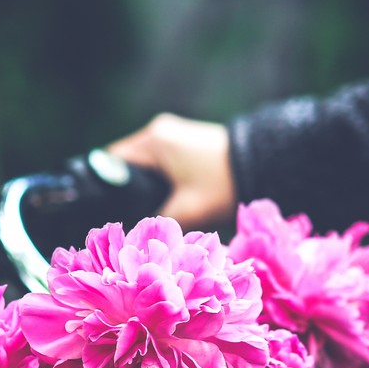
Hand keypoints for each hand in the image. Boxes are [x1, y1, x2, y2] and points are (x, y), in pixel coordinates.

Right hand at [105, 114, 235, 228]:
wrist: (266, 164)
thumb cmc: (225, 185)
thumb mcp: (189, 210)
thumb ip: (159, 223)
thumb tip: (136, 236)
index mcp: (153, 141)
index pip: (110, 163)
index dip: (104, 189)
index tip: (101, 213)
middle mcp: (158, 131)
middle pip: (126, 164)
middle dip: (125, 190)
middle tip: (122, 218)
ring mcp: (173, 134)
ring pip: (144, 164)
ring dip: (143, 185)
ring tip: (141, 212)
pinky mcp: (185, 142)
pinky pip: (160, 162)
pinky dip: (158, 179)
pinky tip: (162, 199)